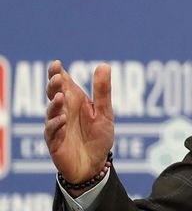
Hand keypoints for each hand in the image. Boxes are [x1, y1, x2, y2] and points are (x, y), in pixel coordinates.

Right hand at [44, 60, 114, 184]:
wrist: (95, 163)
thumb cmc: (98, 136)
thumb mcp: (104, 112)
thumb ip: (102, 90)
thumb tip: (103, 65)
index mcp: (75, 100)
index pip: (63, 83)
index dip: (57, 72)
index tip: (56, 63)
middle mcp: (63, 110)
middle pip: (53, 94)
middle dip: (53, 85)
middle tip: (56, 77)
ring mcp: (57, 125)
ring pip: (51, 112)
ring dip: (55, 104)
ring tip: (60, 96)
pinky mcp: (55, 141)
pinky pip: (52, 131)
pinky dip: (56, 125)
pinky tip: (63, 119)